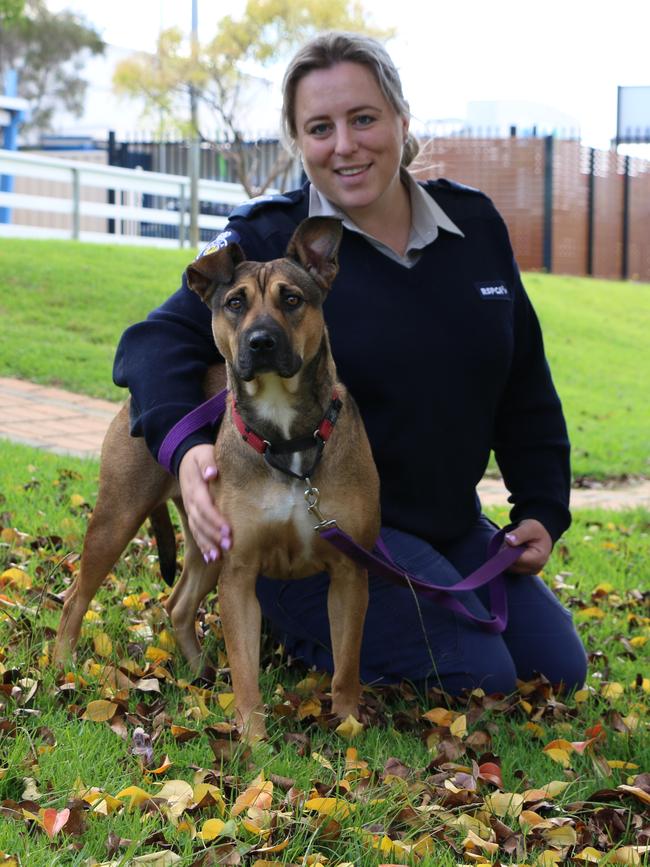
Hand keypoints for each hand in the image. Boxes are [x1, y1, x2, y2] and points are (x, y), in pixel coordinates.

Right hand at [178, 444, 230, 561]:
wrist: (184, 457)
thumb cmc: (200, 456)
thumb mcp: (204, 454)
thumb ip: (208, 463)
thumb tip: (212, 474)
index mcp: (195, 488)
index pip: (205, 506)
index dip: (215, 519)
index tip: (228, 530)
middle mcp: (190, 501)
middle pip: (201, 521)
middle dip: (213, 536)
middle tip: (229, 546)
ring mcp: (189, 509)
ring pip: (196, 530)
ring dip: (207, 544)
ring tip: (218, 557)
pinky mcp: (192, 514)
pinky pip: (195, 532)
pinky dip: (202, 545)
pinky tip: (211, 558)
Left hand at [504, 518, 551, 574]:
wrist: (541, 536)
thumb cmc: (536, 530)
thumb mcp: (530, 527)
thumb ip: (520, 533)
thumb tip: (509, 541)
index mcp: (539, 559)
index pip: (516, 559)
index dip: (508, 550)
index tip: (508, 539)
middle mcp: (534, 569)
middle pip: (510, 564)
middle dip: (506, 551)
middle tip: (511, 540)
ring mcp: (528, 572)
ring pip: (507, 566)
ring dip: (505, 555)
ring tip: (513, 544)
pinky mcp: (522, 572)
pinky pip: (508, 567)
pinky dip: (507, 559)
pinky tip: (513, 550)